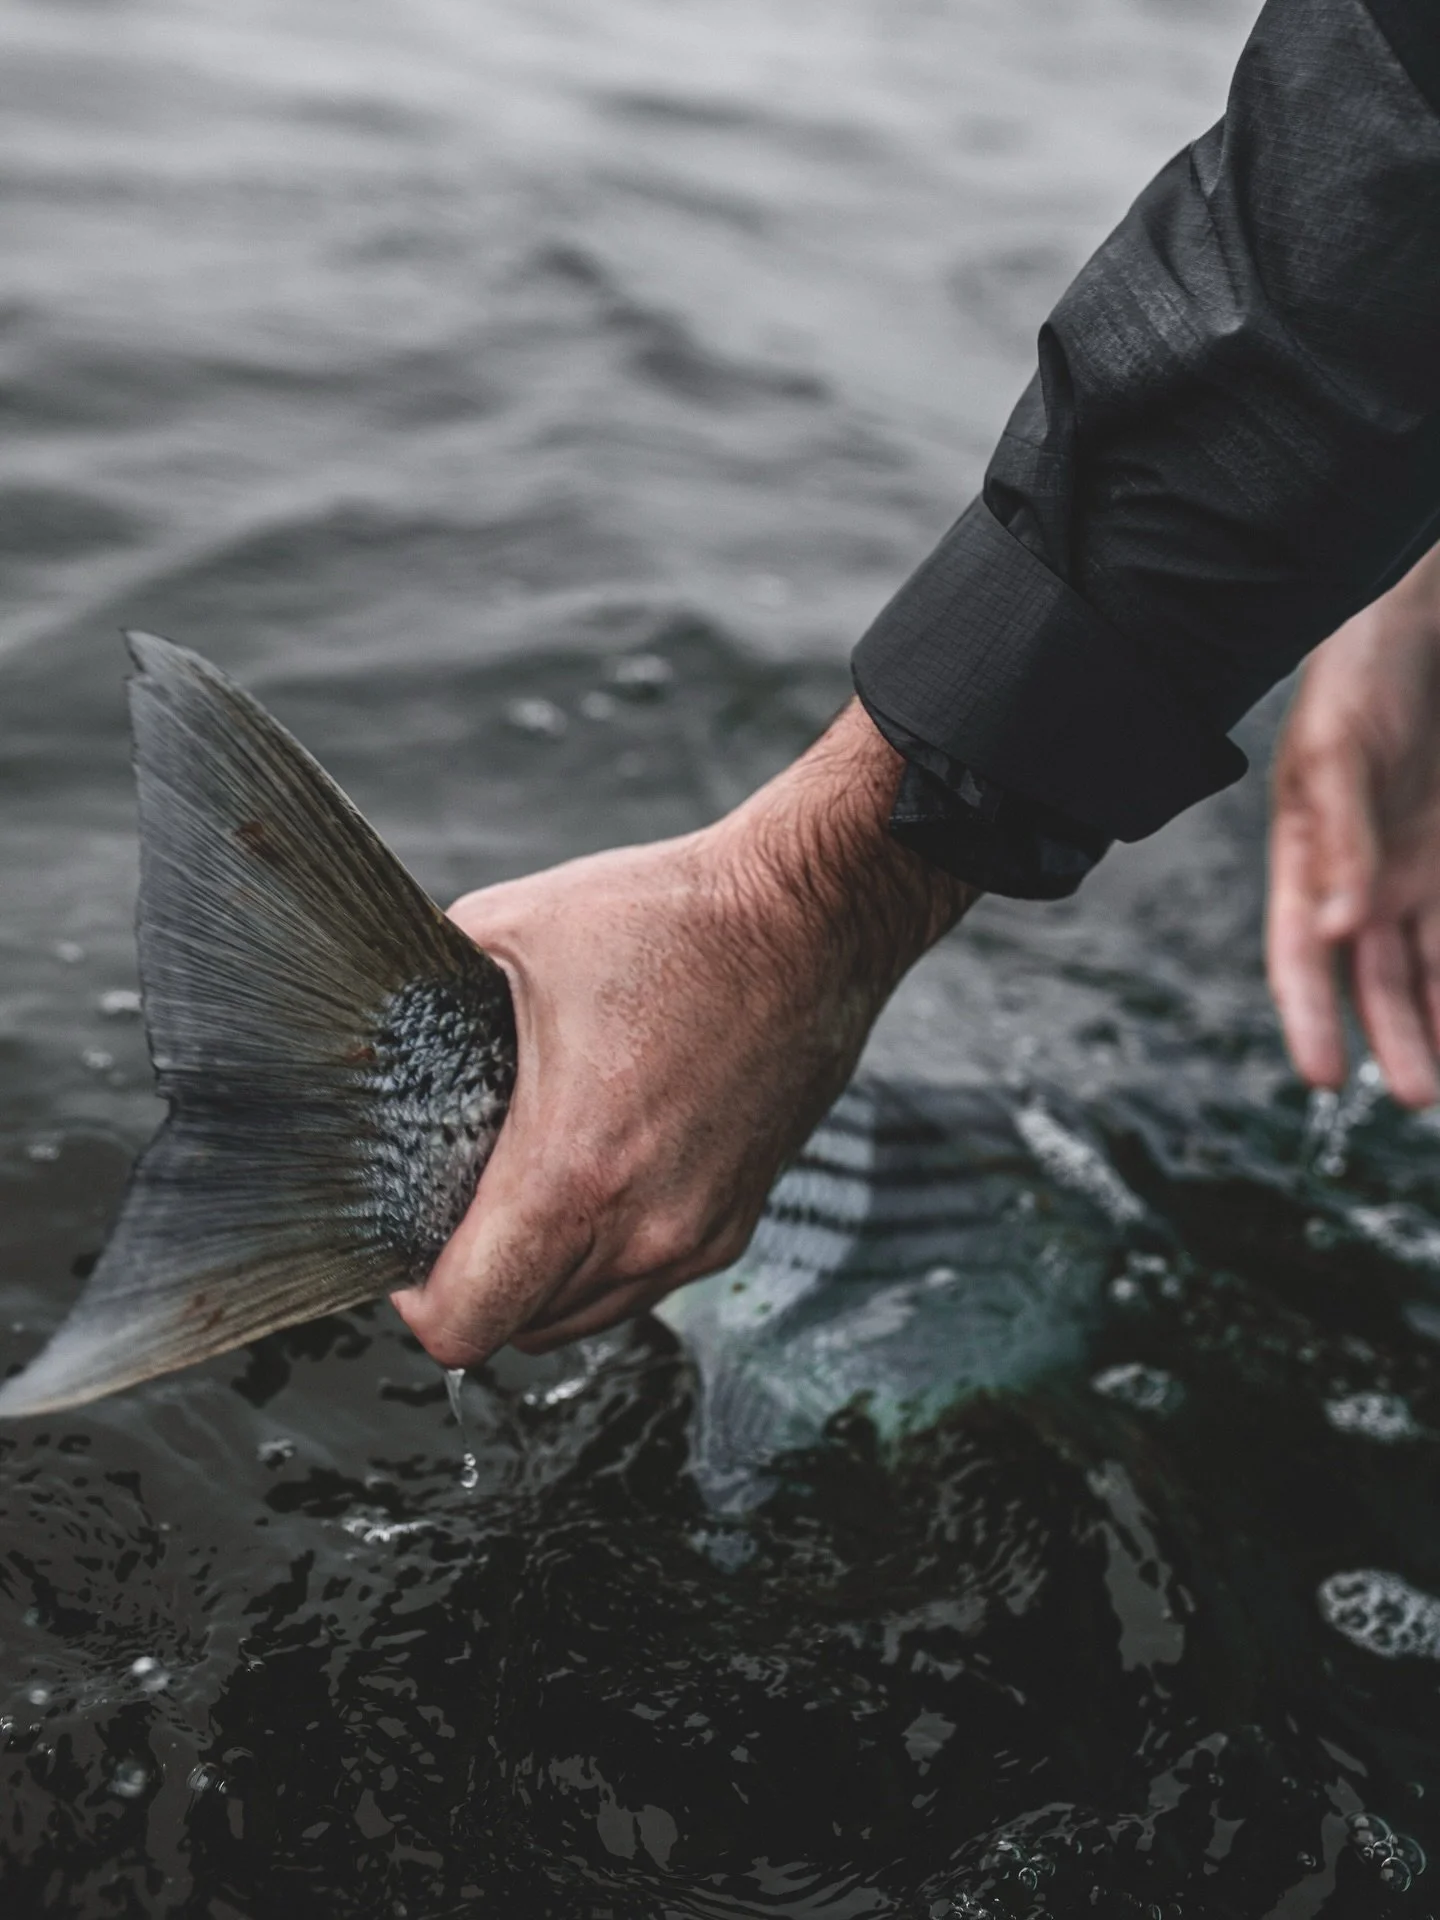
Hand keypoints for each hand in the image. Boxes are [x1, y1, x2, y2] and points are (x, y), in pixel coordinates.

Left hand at [391, 702, 975, 1366]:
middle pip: (518, 1328)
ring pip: (582, 1316)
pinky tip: (592, 1180)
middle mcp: (643, 1228)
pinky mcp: (737, 1222)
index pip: (466, 1324)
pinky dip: (601, 1257)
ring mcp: (698, 1234)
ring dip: (538, 1279)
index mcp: (573, 1172)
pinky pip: (642, 1283)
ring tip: (520, 1196)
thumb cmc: (672, 918)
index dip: (416, 1300)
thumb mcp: (511, 929)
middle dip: (472, 1281)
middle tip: (453, 1208)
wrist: (810, 918)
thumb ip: (422, 988)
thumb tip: (366, 1013)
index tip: (407, 1245)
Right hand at [1267, 543, 1439, 1107]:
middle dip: (1391, 1041)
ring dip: (1438, 1024)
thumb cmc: (1357, 678)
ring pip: (1425, 969)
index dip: (1306, 1018)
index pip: (1299, 957)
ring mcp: (1412, 874)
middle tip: (1415, 1098)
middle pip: (1370, 979)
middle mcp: (1356, 882)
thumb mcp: (1337, 752)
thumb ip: (1338, 840)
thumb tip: (1333, 927)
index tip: (1321, 1079)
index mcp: (1304, 861)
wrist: (1418, 627)